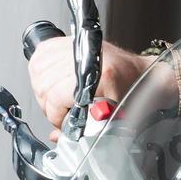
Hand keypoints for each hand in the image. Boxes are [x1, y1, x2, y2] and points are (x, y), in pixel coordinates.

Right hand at [27, 38, 165, 140]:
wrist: (142, 72)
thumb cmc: (132, 91)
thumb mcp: (115, 116)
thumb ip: (87, 128)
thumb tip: (58, 137)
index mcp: (103, 74)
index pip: (58, 97)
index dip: (57, 115)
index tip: (64, 122)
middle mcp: (88, 57)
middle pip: (45, 87)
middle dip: (50, 107)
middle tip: (62, 113)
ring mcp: (76, 46)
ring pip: (38, 74)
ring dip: (43, 91)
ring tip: (58, 98)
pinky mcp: (67, 42)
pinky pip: (39, 58)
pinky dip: (39, 72)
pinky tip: (52, 81)